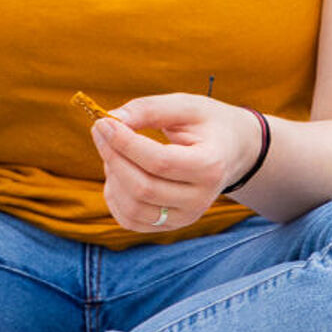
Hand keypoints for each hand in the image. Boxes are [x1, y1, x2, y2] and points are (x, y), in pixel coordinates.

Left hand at [92, 93, 263, 232]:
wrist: (230, 151)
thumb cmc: (206, 124)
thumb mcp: (186, 106)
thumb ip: (149, 109)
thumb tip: (112, 119)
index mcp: (211, 166)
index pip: (160, 162)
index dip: (125, 143)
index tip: (103, 121)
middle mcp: (201, 199)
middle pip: (143, 188)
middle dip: (112, 156)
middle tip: (100, 129)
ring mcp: (185, 217)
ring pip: (132, 207)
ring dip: (112, 175)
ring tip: (115, 149)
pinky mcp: (169, 225)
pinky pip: (129, 219)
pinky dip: (114, 195)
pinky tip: (119, 170)